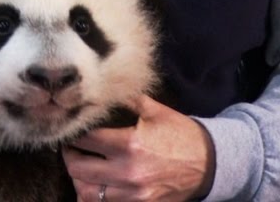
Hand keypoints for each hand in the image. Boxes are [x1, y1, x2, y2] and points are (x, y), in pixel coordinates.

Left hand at [63, 95, 214, 201]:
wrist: (210, 163)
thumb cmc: (180, 134)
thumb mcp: (155, 111)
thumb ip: (127, 99)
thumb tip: (104, 89)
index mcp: (130, 144)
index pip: (87, 139)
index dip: (74, 134)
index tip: (72, 130)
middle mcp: (127, 172)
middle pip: (79, 168)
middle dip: (69, 156)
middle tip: (71, 148)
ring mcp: (133, 194)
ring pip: (87, 193)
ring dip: (78, 179)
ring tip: (79, 166)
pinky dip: (92, 197)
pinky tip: (93, 185)